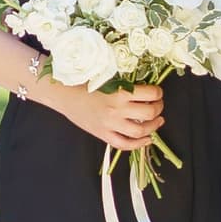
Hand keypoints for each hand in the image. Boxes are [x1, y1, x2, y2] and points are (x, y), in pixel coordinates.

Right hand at [30, 76, 164, 153]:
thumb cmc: (81, 82)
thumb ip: (124, 84)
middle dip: (158, 108)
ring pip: (141, 131)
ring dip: (154, 126)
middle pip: (149, 113)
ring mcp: (110, 125)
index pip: (150, 93)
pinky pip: (125, 144)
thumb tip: (145, 88)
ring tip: (157, 121)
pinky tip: (147, 139)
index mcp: (118, 92)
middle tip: (158, 105)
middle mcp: (117, 110)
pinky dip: (139, 144)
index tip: (157, 92)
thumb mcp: (105, 77)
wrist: (61, 94)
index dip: (158, 92)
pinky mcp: (103, 134)